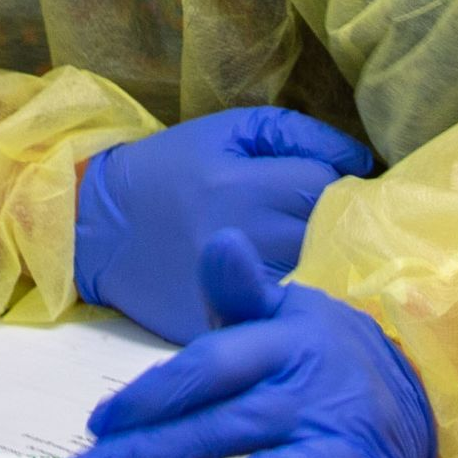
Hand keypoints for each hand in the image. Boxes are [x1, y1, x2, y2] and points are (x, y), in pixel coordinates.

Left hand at [63, 229, 438, 457]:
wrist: (407, 384)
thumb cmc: (311, 356)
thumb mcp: (276, 316)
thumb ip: (237, 291)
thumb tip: (219, 241)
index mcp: (282, 347)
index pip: (211, 366)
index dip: (154, 393)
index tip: (98, 421)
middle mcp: (309, 396)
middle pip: (227, 424)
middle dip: (156, 451)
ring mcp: (347, 445)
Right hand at [73, 105, 376, 344]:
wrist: (95, 227)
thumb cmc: (169, 168)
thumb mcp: (227, 130)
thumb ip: (297, 134)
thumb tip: (361, 159)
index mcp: (240, 184)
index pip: (324, 185)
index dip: (340, 185)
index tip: (335, 191)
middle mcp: (238, 238)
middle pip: (325, 238)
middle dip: (338, 230)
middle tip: (335, 228)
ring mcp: (226, 289)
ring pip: (310, 284)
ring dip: (322, 272)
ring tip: (318, 260)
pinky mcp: (214, 326)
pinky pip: (275, 322)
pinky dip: (290, 312)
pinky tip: (289, 299)